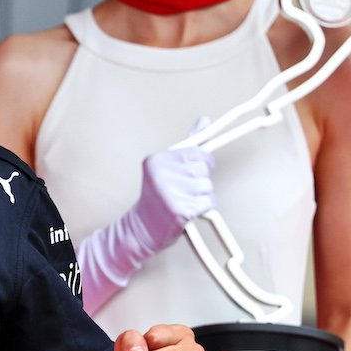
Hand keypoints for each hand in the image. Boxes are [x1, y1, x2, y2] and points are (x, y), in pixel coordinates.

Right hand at [77, 118, 215, 313]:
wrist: (141, 229)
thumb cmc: (156, 197)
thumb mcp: (166, 167)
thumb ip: (187, 146)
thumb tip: (205, 121)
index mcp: (157, 160)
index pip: (197, 152)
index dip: (202, 162)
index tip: (193, 171)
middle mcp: (161, 174)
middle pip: (204, 169)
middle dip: (200, 180)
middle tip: (182, 190)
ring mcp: (170, 192)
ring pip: (208, 186)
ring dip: (202, 196)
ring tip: (184, 201)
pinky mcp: (180, 210)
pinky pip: (208, 202)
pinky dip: (203, 208)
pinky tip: (188, 211)